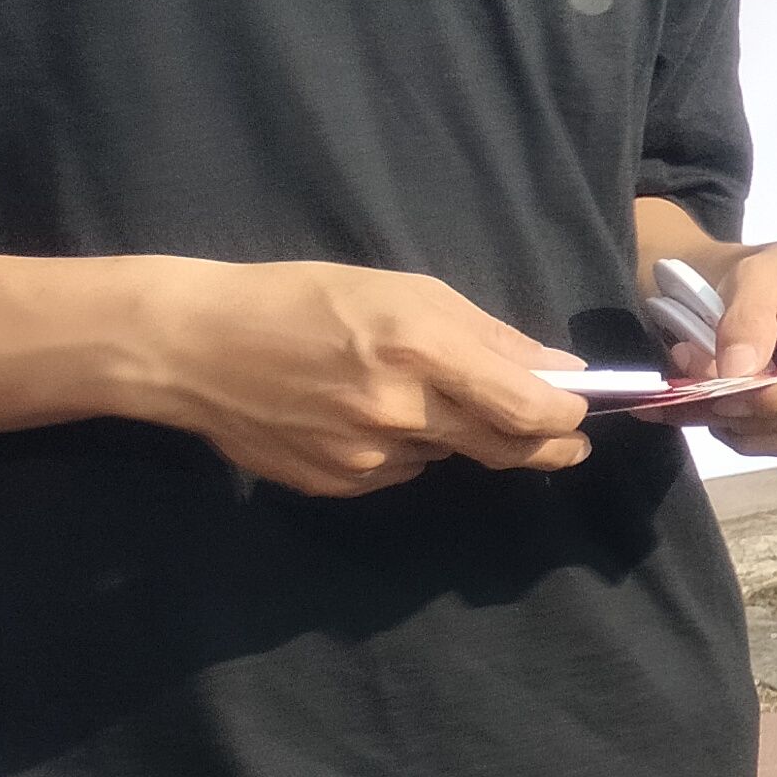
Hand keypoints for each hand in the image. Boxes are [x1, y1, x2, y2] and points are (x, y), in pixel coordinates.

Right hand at [132, 260, 594, 496]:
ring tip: (422, 397)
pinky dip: (407, 450)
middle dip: (544, 445)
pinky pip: (401, 472)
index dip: (567, 416)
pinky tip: (368, 416)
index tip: (581, 412)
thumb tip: (556, 370)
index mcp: (424, 350)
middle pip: (504, 448)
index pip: (528, 408)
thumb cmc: (306, 299)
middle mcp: (402, 412)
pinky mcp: (337, 485)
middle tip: (563, 439)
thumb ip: (488, 336)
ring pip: (450, 458)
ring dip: (461, 437)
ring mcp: (367, 457)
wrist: (196, 347)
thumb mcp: (406, 291)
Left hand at [668, 241, 776, 456]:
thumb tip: (738, 376)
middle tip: (685, 387)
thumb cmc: (774, 276)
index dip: (774, 395)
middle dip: (741, 409)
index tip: (719, 395)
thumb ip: (744, 322)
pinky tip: (721, 404)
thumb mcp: (754, 277)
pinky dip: (743, 433)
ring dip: (734, 422)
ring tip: (695, 388)